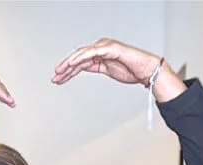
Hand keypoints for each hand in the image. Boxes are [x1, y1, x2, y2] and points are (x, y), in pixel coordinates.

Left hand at [51, 38, 186, 101]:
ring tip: (60, 72)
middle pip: (78, 57)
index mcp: (100, 53)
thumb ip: (95, 67)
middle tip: (55, 77)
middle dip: (65, 68)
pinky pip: (92, 53)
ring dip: (69, 63)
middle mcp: (101, 47)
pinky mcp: (110, 48)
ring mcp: (105, 47)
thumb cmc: (131, 70)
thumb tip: (81, 68)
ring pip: (82, 54)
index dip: (67, 71)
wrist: (147, 71)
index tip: (58, 79)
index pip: (79, 62)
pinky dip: (80, 58)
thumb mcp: (108, 70)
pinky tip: (72, 64)